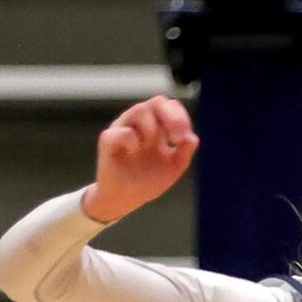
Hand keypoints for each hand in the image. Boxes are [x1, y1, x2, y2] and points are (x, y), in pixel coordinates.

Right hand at [83, 96, 198, 224]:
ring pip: (140, 110)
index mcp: (157, 126)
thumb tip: (192, 137)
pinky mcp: (108, 139)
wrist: (125, 199)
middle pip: (158, 102)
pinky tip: (134, 151)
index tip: (183, 138)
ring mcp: (123, 128)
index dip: (180, 118)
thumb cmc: (148, 180)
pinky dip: (132, 139)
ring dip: (152, 128)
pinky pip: (122, 131)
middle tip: (176, 138)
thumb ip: (184, 152)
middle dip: (171, 118)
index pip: (171, 107)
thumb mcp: (173, 168)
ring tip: (149, 146)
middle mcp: (140, 122)